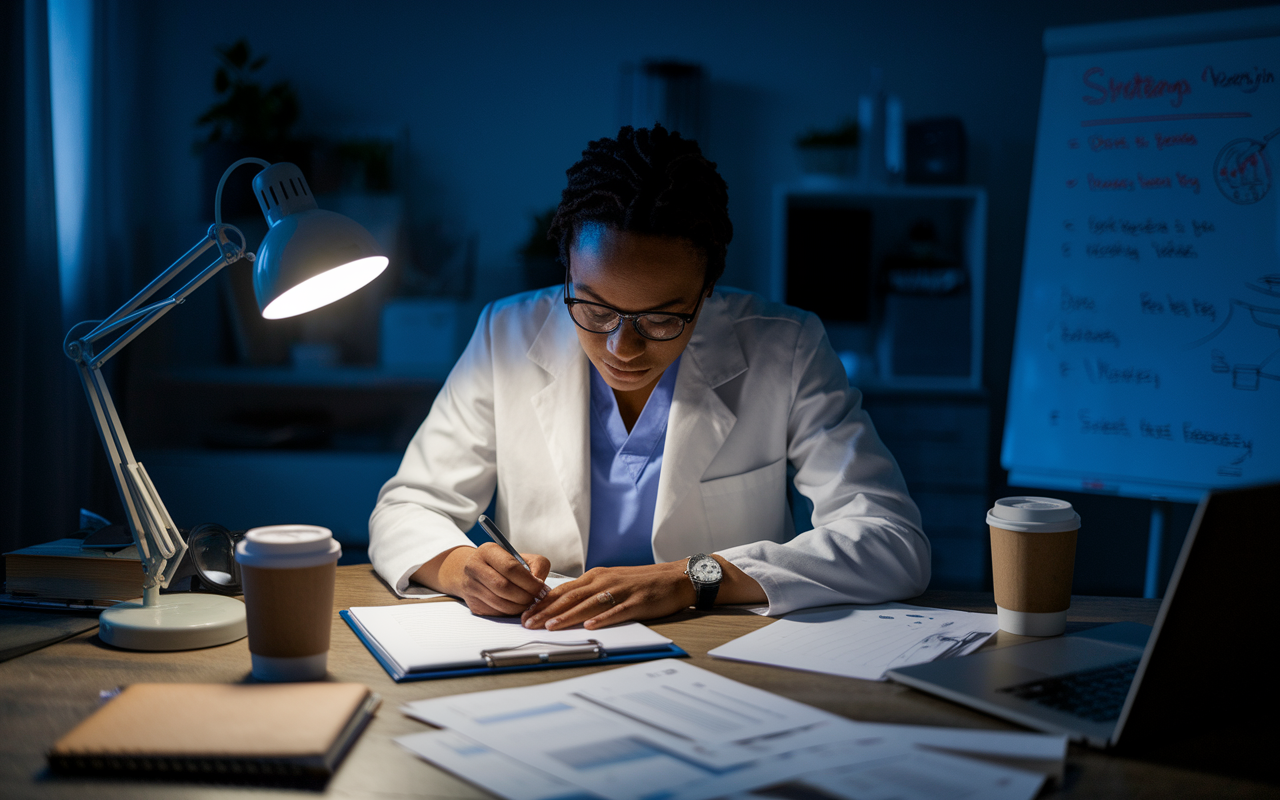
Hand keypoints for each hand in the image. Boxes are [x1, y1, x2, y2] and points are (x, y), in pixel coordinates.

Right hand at [417, 544, 550, 616]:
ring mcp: (471, 587)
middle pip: (504, 587)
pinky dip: (511, 612)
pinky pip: (496, 612)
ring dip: (520, 607)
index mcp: (488, 551)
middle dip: (525, 596)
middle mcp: (475, 567)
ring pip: (500, 603)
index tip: (541, 588)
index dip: (529, 581)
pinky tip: (516, 605)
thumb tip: (540, 585)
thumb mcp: (521, 557)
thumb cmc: (503, 564)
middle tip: (536, 598)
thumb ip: (537, 566)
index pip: (510, 567)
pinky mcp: (473, 604)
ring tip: (529, 603)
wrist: (476, 571)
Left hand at [521, 561, 695, 630]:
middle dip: (546, 611)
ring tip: (551, 626)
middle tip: (528, 623)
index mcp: (595, 576)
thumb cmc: (640, 582)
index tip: (525, 614)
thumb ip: (589, 592)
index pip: (563, 590)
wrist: (675, 578)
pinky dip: (603, 618)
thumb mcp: (610, 582)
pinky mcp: (637, 601)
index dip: (542, 602)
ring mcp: (621, 591)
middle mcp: (604, 581)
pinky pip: (618, 611)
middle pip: (570, 597)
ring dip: (568, 615)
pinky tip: (591, 625)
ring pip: (589, 603)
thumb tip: (563, 606)